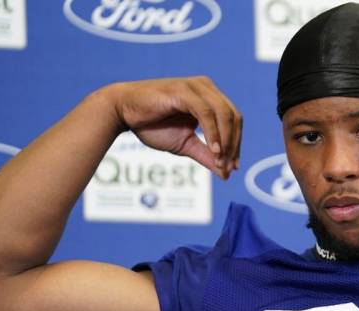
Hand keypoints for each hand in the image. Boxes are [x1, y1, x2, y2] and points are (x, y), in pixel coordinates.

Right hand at [103, 77, 241, 178]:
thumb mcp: (185, 144)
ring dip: (226, 141)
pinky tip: (213, 150)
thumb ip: (206, 155)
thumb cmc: (151, 125)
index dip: (237, 144)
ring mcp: (196, 87)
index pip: (234, 120)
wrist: (121, 112)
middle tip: (228, 167)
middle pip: (234, 117)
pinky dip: (213, 133)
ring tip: (220, 161)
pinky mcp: (184, 91)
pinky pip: (206, 113)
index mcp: (209, 97)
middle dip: (234, 144)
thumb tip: (226, 174)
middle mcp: (206, 88)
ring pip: (224, 114)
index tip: (233, 167)